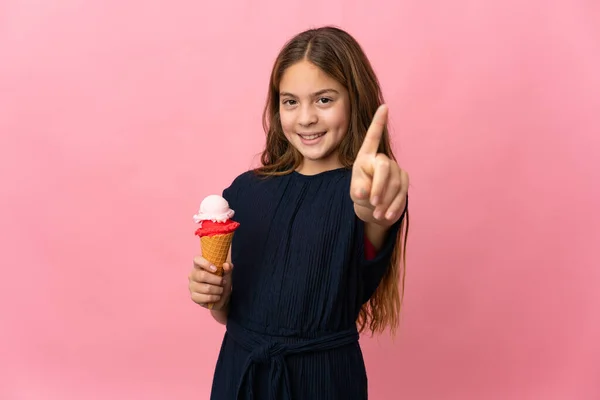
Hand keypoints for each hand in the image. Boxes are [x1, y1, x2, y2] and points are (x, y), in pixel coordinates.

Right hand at [188, 256, 232, 309]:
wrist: (221, 297)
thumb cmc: (221, 282)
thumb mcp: (227, 273)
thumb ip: (228, 268)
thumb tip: (226, 265)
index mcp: (199, 266)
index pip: (197, 260)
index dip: (206, 263)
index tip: (216, 269)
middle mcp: (193, 275)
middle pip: (202, 276)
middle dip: (217, 280)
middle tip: (223, 282)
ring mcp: (192, 286)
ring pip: (206, 288)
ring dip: (218, 290)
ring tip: (221, 290)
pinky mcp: (193, 297)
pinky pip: (206, 298)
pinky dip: (215, 298)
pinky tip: (217, 296)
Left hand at [350, 104, 408, 224]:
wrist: (374, 208)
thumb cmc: (362, 195)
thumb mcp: (355, 193)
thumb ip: (358, 190)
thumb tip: (364, 192)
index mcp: (365, 157)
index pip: (373, 138)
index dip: (379, 122)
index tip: (384, 106)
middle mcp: (381, 159)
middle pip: (384, 166)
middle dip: (379, 186)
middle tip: (372, 202)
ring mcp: (395, 168)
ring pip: (394, 182)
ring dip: (386, 200)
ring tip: (377, 213)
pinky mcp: (404, 179)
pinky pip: (402, 192)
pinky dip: (394, 205)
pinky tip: (386, 215)